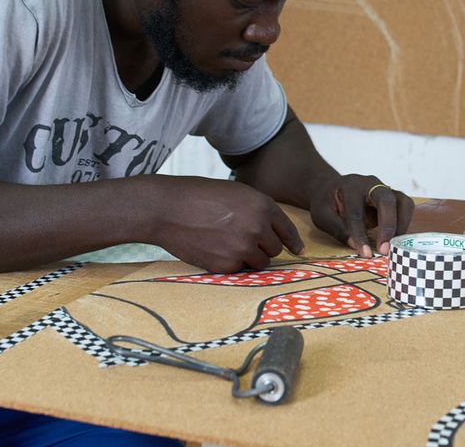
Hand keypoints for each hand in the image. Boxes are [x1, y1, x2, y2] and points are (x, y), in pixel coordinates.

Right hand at [147, 178, 302, 272]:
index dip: (293, 242)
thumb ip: (258, 211)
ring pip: (260, 263)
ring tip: (226, 243)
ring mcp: (243, 248)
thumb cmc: (199, 197)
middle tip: (242, 239)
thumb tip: (275, 233)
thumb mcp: (236, 193)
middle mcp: (258, 227)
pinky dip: (230, 264)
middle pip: (275, 249)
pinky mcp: (227, 265)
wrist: (168, 208)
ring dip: (249, 257)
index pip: (287, 230)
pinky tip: (213, 248)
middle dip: (263, 247)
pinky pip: (239, 271)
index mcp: (262, 206)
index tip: (297, 251)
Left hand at [309, 175, 414, 257]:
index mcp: (350, 187)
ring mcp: (384, 189)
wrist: (331, 188)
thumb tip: (359, 247)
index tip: (366, 254)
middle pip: (386, 200)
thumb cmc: (326, 202)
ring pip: (402, 202)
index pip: (357, 212)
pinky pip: (405, 208)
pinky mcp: (393, 198)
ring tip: (394, 246)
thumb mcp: (322, 215)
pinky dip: (404, 224)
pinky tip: (396, 240)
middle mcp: (370, 184)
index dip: (361, 234)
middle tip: (385, 250)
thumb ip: (339, 229)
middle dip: (388, 226)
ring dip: (401, 225)